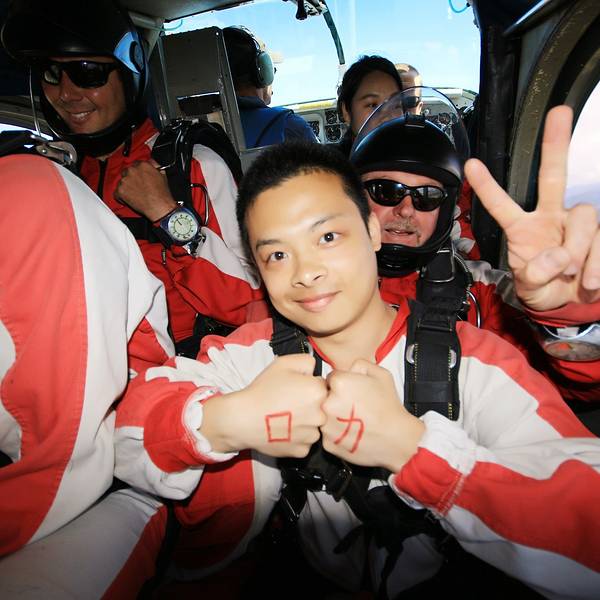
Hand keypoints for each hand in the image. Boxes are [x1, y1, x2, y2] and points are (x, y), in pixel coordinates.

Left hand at [115, 159, 177, 221]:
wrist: (159, 206)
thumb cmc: (162, 193)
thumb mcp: (162, 175)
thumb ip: (154, 166)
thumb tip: (151, 164)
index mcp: (142, 165)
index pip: (135, 164)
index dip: (137, 172)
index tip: (139, 177)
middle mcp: (132, 170)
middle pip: (126, 172)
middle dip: (130, 178)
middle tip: (137, 186)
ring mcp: (125, 181)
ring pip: (121, 182)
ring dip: (126, 187)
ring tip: (135, 194)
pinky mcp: (120, 191)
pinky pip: (116, 193)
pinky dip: (121, 197)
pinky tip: (130, 199)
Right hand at [200, 354, 326, 456]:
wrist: (242, 418)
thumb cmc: (263, 389)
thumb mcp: (284, 363)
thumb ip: (307, 361)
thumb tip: (316, 371)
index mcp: (318, 392)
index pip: (322, 386)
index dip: (308, 385)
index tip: (294, 389)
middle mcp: (320, 415)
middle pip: (321, 407)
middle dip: (309, 405)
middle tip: (288, 404)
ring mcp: (311, 435)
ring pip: (314, 426)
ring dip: (304, 422)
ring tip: (284, 418)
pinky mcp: (302, 450)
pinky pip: (304, 442)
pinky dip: (296, 438)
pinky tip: (283, 430)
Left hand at [321, 359, 423, 472]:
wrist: (396, 439)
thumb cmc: (388, 407)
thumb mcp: (381, 374)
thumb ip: (359, 364)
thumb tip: (347, 369)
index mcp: (339, 384)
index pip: (330, 378)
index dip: (342, 383)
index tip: (351, 391)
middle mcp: (327, 404)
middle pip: (324, 397)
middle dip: (334, 399)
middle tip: (352, 406)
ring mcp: (326, 426)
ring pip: (324, 416)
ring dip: (334, 416)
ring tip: (353, 420)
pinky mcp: (328, 443)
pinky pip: (328, 434)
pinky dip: (337, 433)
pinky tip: (352, 431)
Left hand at [465, 105, 599, 310]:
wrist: (569, 302)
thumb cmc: (543, 286)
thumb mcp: (530, 287)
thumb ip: (535, 274)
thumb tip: (558, 260)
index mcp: (522, 227)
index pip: (502, 204)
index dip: (487, 186)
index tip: (470, 164)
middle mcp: (550, 216)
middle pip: (553, 176)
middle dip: (556, 144)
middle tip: (559, 113)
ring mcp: (576, 223)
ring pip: (583, 218)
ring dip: (577, 250)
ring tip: (573, 277)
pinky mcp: (599, 236)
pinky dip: (598, 265)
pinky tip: (591, 282)